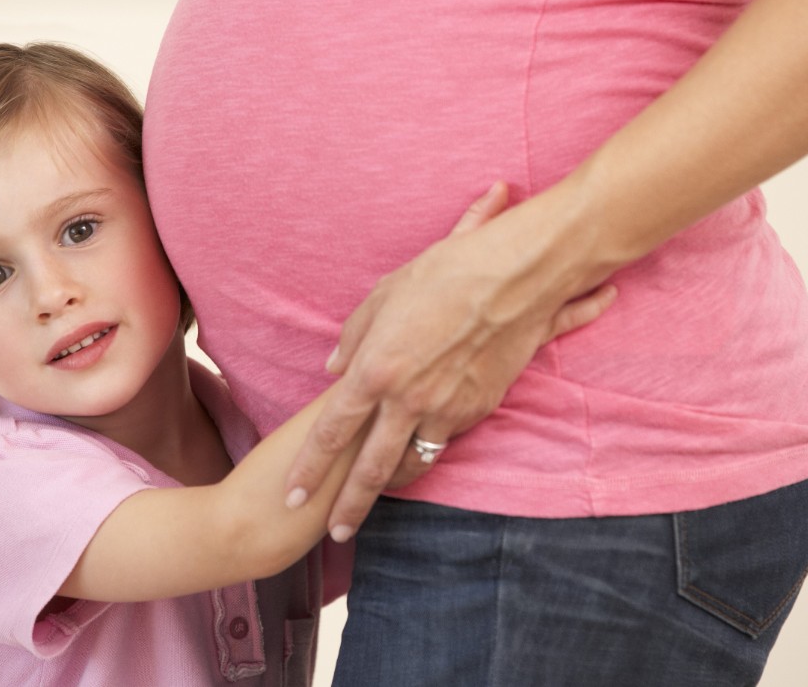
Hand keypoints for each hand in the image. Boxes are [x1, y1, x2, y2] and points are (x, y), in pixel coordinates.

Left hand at [284, 182, 615, 540]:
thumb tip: (334, 367)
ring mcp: (446, 409)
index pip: (331, 433)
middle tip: (334, 533)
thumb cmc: (445, 273)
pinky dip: (430, 446)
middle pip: (369, 469)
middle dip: (348, 507)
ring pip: (413, 462)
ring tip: (377, 497)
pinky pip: (446, 438)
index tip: (293, 495)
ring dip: (393, 483)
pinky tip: (421, 447)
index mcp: (376, 370)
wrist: (515, 278)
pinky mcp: (478, 409)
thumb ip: (354, 336)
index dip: (309, 469)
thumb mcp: (385, 294)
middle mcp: (408, 399)